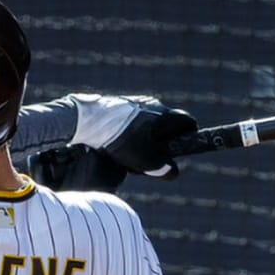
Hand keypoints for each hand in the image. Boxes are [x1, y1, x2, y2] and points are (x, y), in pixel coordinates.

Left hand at [66, 93, 197, 180]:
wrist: (85, 121)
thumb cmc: (118, 139)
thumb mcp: (144, 160)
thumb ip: (163, 168)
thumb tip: (172, 172)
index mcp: (164, 115)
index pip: (188, 122)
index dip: (189, 137)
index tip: (178, 151)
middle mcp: (153, 104)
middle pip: (168, 127)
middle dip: (162, 145)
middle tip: (150, 160)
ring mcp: (136, 103)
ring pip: (150, 124)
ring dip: (145, 141)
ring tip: (129, 154)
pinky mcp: (120, 105)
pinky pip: (134, 122)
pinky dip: (131, 134)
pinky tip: (116, 145)